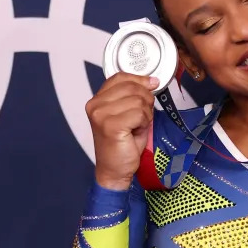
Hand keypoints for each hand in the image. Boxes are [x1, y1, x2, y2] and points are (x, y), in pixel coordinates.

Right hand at [85, 73, 157, 189]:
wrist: (115, 170)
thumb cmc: (122, 144)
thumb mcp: (128, 113)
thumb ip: (135, 96)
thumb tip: (152, 81)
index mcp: (97, 100)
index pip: (120, 77)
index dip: (140, 79)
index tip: (152, 84)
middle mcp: (95, 105)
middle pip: (132, 87)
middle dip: (145, 101)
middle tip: (141, 118)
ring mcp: (101, 115)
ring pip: (138, 100)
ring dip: (145, 114)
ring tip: (137, 126)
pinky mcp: (110, 126)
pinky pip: (139, 113)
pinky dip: (144, 123)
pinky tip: (136, 131)